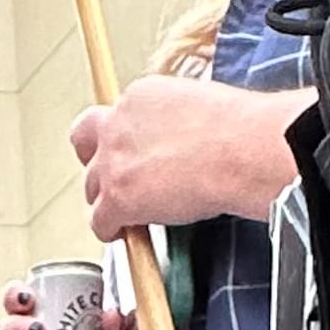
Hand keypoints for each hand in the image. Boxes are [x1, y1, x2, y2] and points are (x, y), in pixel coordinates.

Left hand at [70, 75, 305, 244]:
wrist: (243, 151)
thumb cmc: (238, 129)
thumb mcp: (197, 104)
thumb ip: (172, 118)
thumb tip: (177, 137)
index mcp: (140, 96)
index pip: (115, 116)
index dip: (122, 137)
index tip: (134, 151)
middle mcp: (118, 123)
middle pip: (86, 144)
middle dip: (97, 162)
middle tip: (115, 179)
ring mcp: (114, 162)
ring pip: (91, 187)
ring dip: (106, 200)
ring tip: (126, 213)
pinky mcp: (117, 197)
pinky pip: (99, 222)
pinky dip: (109, 230)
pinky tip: (124, 233)